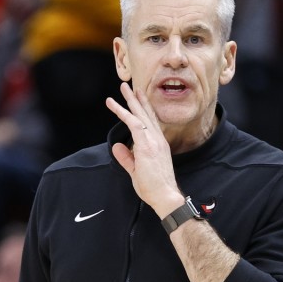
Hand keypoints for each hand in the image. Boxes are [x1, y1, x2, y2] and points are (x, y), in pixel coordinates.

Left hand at [105, 83, 183, 217]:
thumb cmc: (154, 187)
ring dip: (130, 101)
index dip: (143, 107)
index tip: (137, 96)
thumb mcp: (136, 170)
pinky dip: (125, 115)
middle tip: (128, 85)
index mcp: (158, 144)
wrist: (165, 196)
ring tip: (122, 89)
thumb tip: (117, 146)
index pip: (150, 121)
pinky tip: (117, 108)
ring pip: (140, 116)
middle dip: (136, 98)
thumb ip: (126, 158)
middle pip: (146, 114)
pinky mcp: (147, 146)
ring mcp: (153, 142)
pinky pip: (135, 125)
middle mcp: (157, 139)